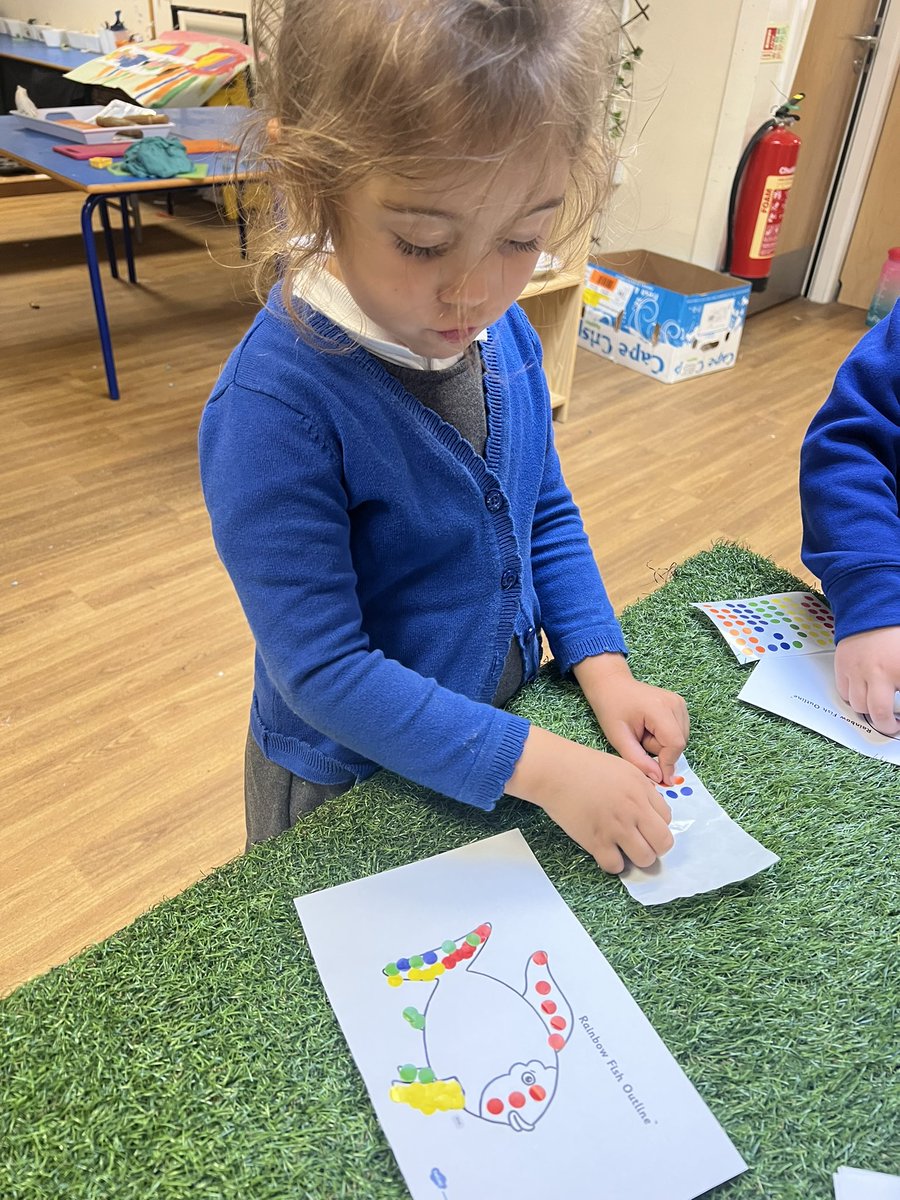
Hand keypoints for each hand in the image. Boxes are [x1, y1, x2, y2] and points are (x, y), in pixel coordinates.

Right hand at [506, 726, 673, 872]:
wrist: (555, 771)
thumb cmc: (585, 766)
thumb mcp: (623, 768)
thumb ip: (641, 789)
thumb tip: (650, 810)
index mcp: (642, 790)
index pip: (667, 819)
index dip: (656, 823)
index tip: (643, 823)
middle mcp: (634, 810)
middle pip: (663, 843)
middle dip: (655, 846)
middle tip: (640, 842)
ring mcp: (616, 828)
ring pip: (645, 859)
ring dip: (637, 858)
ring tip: (624, 849)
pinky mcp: (596, 841)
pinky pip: (616, 866)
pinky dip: (613, 863)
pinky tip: (606, 852)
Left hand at [573, 654, 689, 783]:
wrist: (612, 685)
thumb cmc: (611, 708)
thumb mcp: (619, 738)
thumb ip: (638, 760)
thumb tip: (660, 779)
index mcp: (659, 708)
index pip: (675, 743)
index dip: (668, 763)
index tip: (659, 778)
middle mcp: (675, 703)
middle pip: (679, 743)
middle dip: (660, 751)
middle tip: (639, 740)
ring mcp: (679, 702)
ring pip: (681, 739)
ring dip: (663, 744)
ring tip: (643, 732)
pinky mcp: (680, 705)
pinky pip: (680, 732)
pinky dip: (666, 737)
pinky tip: (651, 728)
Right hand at [834, 627, 899, 735]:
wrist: (871, 608)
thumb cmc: (895, 631)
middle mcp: (878, 673)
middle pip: (880, 714)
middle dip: (888, 725)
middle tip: (894, 725)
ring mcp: (858, 671)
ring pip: (859, 706)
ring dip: (869, 710)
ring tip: (878, 708)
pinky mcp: (843, 667)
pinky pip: (844, 693)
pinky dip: (853, 697)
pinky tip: (863, 692)